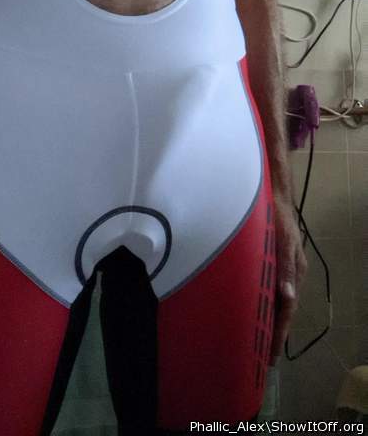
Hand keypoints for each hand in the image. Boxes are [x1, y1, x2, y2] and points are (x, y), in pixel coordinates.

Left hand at [269, 197, 306, 363]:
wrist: (273, 194)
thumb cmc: (278, 217)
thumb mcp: (283, 241)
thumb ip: (284, 267)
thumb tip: (288, 296)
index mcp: (295, 271)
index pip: (288, 309)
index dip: (279, 332)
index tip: (271, 355)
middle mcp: (290, 273)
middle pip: (283, 308)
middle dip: (274, 330)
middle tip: (262, 355)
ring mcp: (282, 266)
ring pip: (276, 299)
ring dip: (268, 317)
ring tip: (258, 338)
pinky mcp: (273, 260)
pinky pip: (269, 286)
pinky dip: (263, 301)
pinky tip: (254, 307)